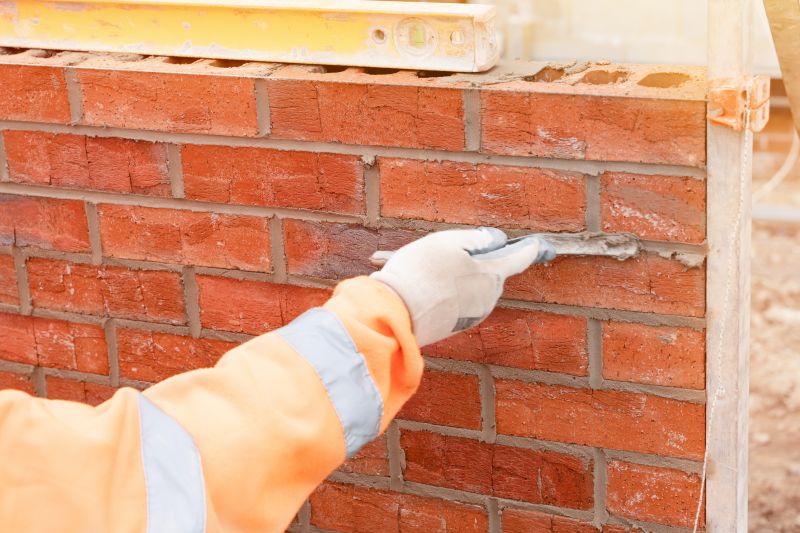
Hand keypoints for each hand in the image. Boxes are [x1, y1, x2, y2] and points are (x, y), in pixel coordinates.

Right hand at [370, 227, 554, 345]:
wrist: (397, 312)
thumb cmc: (422, 272)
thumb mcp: (448, 242)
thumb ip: (477, 239)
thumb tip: (495, 240)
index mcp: (492, 274)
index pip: (518, 259)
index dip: (528, 250)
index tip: (537, 245)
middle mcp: (488, 298)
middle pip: (493, 274)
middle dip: (481, 263)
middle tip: (451, 254)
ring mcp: (473, 315)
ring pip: (475, 289)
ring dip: (462, 279)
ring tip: (431, 272)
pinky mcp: (456, 326)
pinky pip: (461, 303)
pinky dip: (451, 294)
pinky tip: (428, 289)